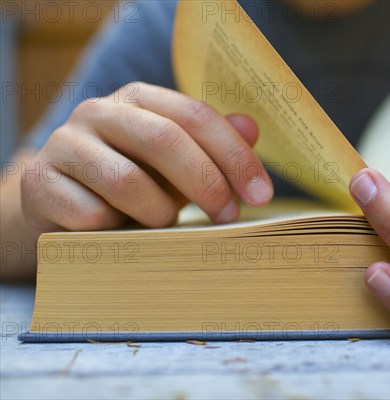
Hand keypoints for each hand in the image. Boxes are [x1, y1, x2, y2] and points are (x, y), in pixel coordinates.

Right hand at [21, 82, 272, 233]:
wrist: (63, 202)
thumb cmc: (134, 182)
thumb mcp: (177, 163)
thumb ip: (213, 145)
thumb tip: (252, 128)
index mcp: (140, 99)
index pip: (196, 115)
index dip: (234, 155)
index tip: (261, 195)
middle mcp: (99, 111)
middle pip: (164, 140)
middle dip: (206, 183)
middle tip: (228, 217)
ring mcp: (64, 144)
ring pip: (127, 182)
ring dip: (158, 213)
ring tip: (164, 225)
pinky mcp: (40, 182)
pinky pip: (91, 215)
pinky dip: (116, 232)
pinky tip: (117, 232)